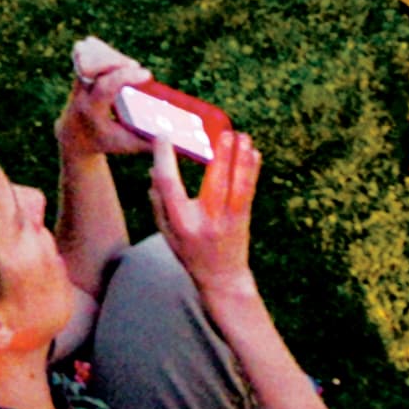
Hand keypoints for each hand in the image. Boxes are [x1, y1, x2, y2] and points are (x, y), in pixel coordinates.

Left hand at [58, 51, 154, 162]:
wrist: (75, 134)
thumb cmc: (105, 140)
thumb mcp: (125, 144)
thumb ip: (147, 141)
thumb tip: (172, 136)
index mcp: (92, 111)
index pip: (105, 87)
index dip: (125, 77)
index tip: (147, 75)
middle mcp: (81, 93)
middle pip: (95, 66)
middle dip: (118, 62)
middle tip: (135, 67)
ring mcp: (79, 80)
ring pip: (93, 56)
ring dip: (115, 57)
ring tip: (130, 67)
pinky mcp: (80, 70)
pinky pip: (91, 52)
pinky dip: (107, 51)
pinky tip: (118, 60)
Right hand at [145, 121, 262, 306]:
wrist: (221, 277)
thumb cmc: (189, 251)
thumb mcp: (167, 233)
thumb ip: (159, 203)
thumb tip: (154, 170)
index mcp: (181, 223)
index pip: (170, 187)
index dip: (165, 160)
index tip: (164, 136)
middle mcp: (206, 220)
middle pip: (214, 183)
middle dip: (220, 155)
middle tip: (222, 131)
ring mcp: (228, 220)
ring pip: (237, 185)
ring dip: (241, 158)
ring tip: (241, 135)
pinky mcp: (244, 218)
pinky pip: (249, 190)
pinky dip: (252, 170)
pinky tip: (254, 152)